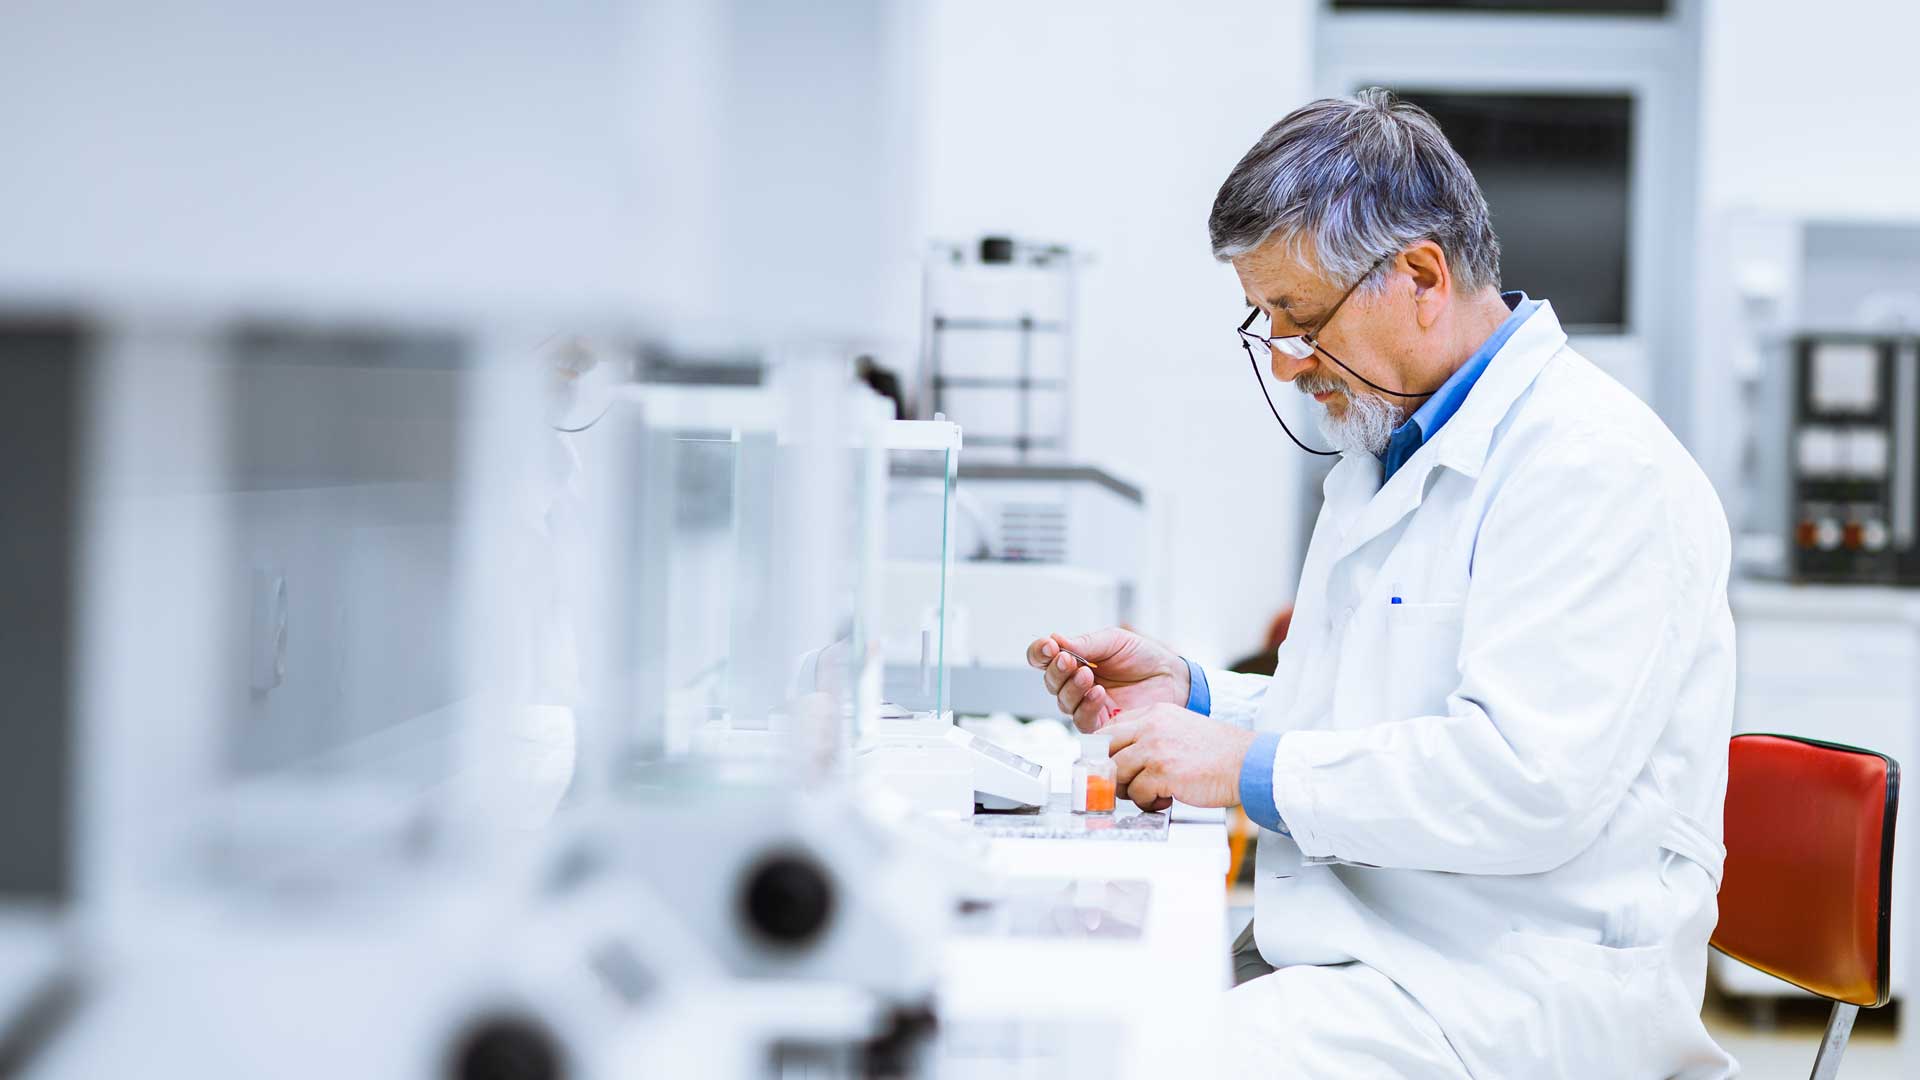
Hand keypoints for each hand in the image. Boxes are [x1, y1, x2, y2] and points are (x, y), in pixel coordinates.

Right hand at [1025, 627, 1188, 732]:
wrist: (1173, 678)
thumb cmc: (1145, 658)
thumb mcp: (1115, 640)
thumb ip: (1086, 643)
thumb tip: (1056, 640)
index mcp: (1076, 660)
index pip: (1045, 658)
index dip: (1040, 653)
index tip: (1048, 646)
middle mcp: (1077, 684)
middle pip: (1051, 681)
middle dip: (1056, 670)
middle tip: (1068, 660)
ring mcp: (1087, 705)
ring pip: (1063, 701)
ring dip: (1072, 687)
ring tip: (1088, 675)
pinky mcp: (1101, 724)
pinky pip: (1082, 720)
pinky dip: (1087, 705)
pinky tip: (1098, 694)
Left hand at [1108, 703, 1256, 811]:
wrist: (1247, 763)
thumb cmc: (1218, 752)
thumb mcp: (1180, 728)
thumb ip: (1151, 735)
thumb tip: (1123, 756)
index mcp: (1155, 713)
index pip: (1110, 728)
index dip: (1105, 751)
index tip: (1110, 766)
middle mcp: (1151, 726)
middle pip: (1106, 749)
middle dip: (1110, 771)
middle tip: (1122, 785)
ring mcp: (1155, 748)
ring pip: (1118, 773)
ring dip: (1131, 790)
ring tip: (1152, 793)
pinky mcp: (1163, 772)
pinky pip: (1137, 793)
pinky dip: (1148, 803)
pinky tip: (1165, 800)